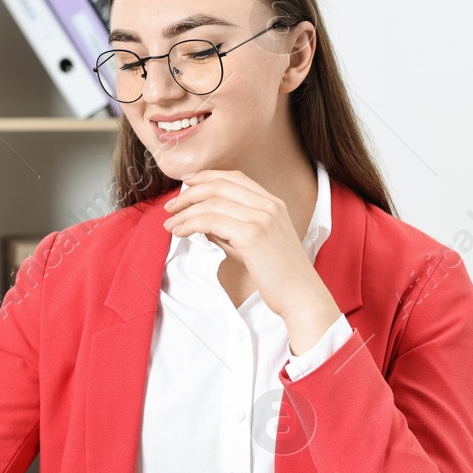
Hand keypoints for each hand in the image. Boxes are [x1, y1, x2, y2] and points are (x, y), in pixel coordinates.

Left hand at [163, 169, 341, 354]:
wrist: (301, 296)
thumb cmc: (279, 275)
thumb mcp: (256, 243)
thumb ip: (232, 228)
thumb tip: (202, 220)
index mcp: (273, 203)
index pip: (235, 177)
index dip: (207, 176)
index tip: (187, 182)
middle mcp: (269, 205)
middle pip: (220, 185)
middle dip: (190, 193)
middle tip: (171, 206)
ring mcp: (262, 218)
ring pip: (212, 203)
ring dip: (185, 211)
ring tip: (170, 223)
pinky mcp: (252, 235)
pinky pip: (211, 221)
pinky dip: (190, 224)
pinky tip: (180, 232)